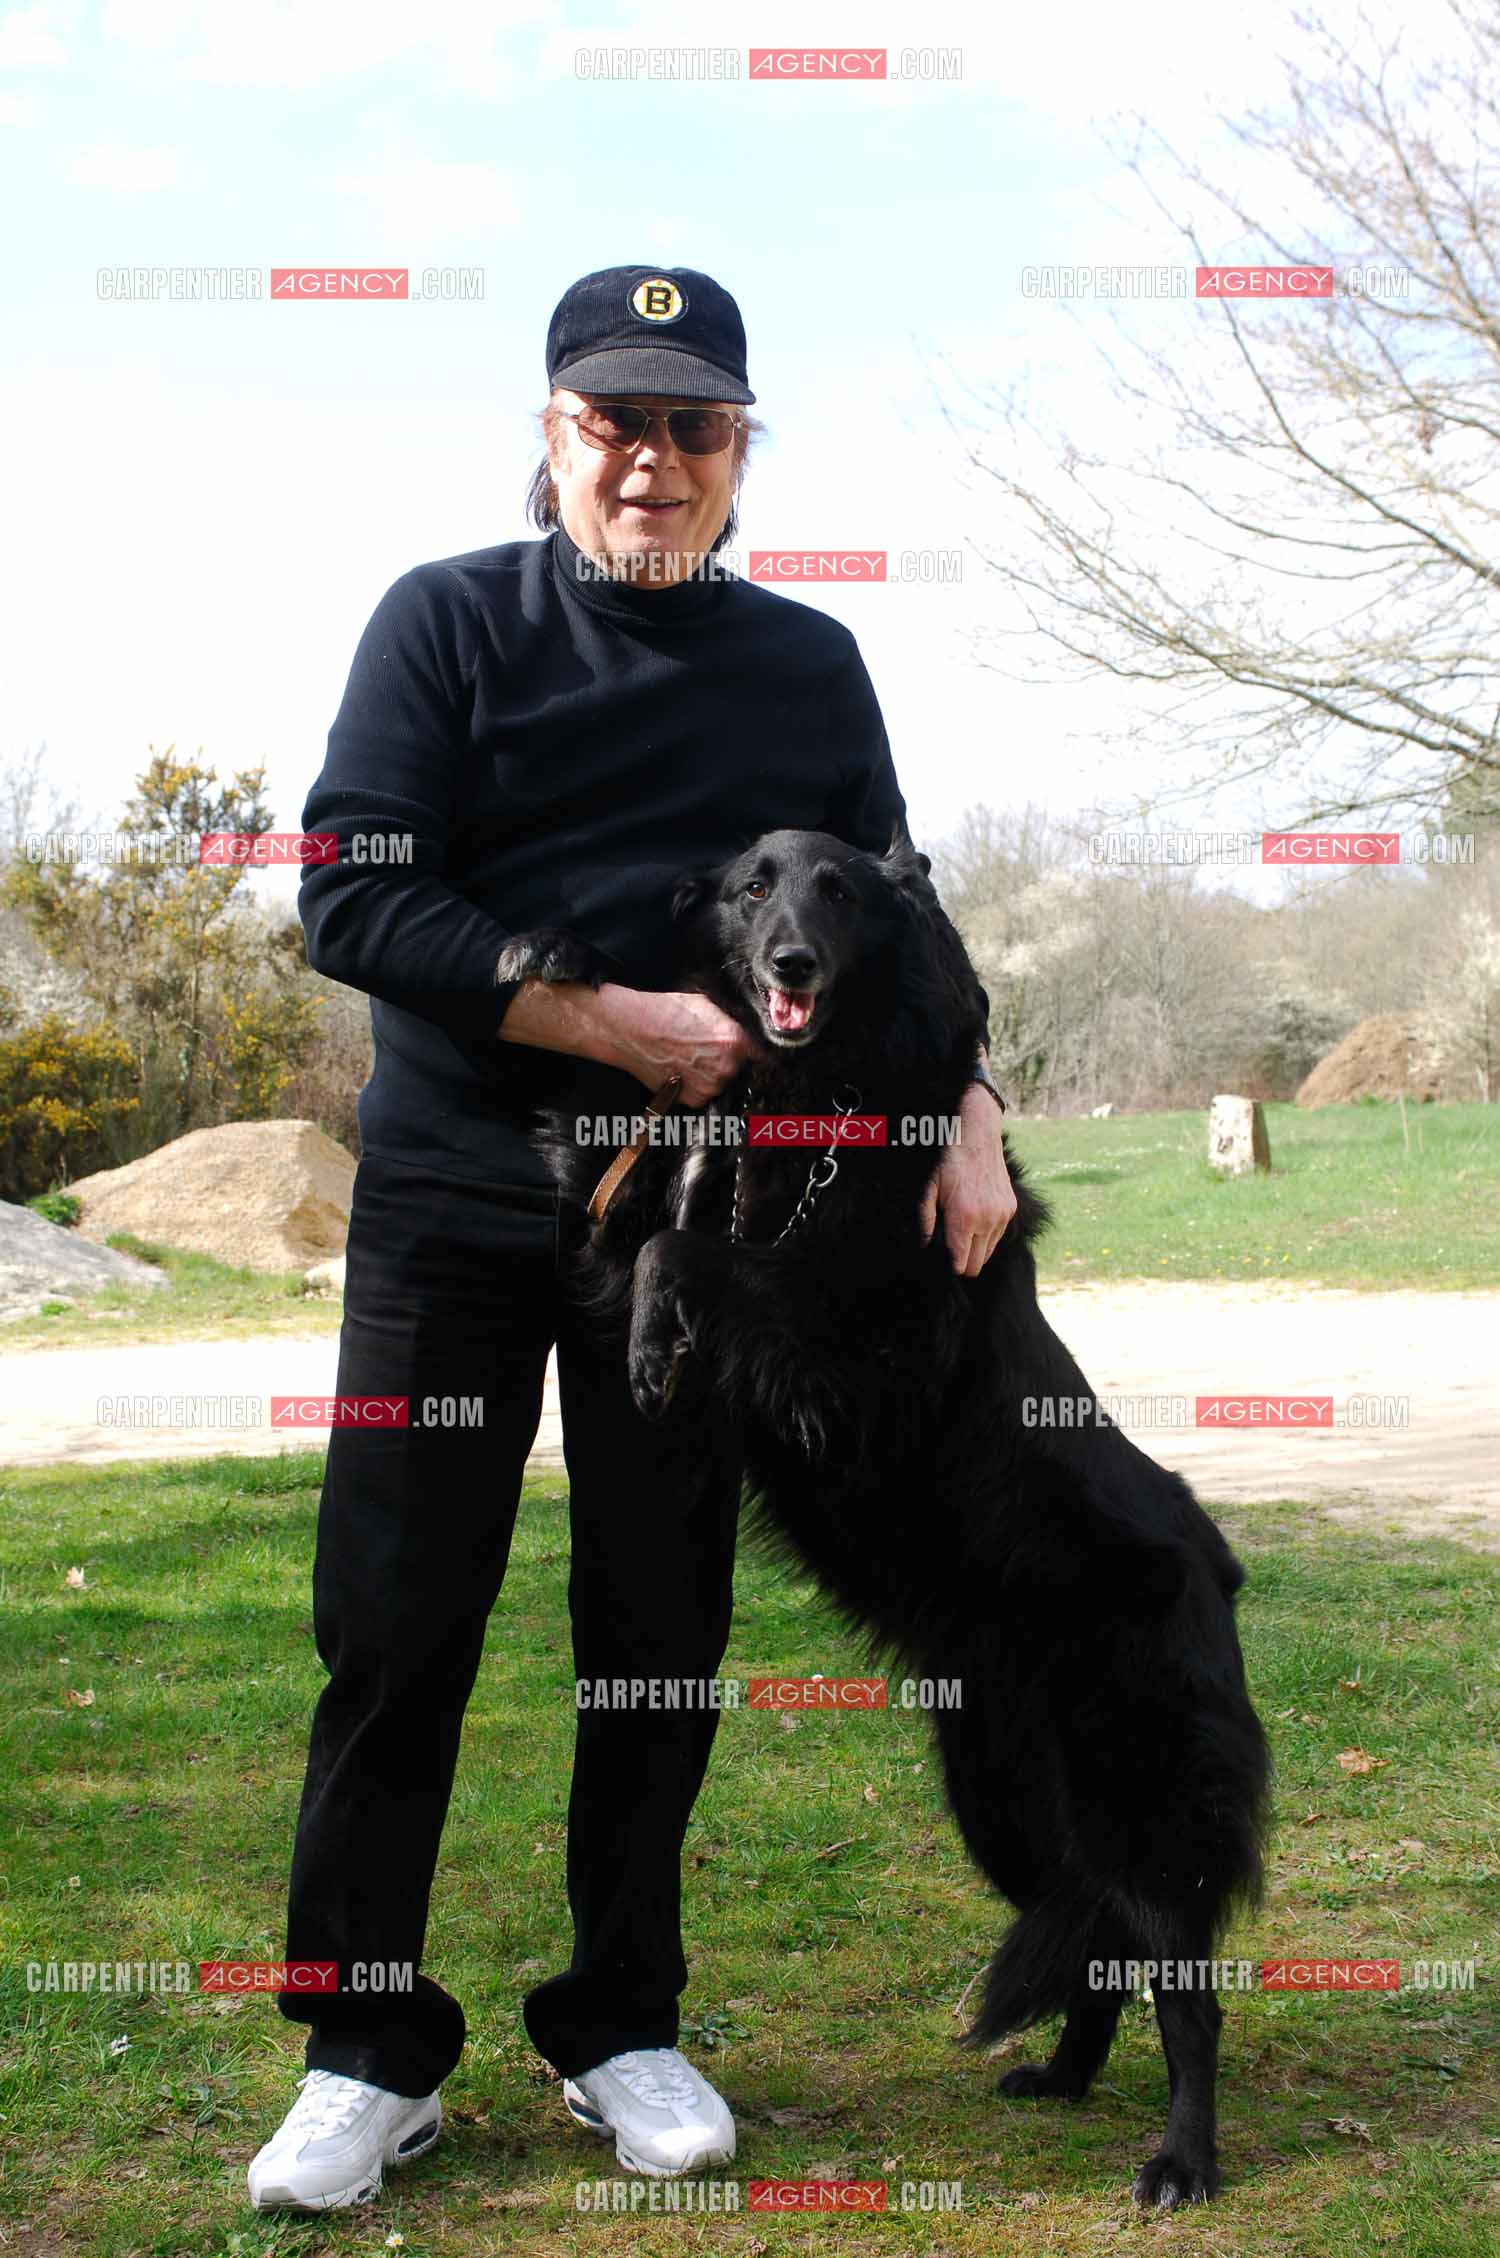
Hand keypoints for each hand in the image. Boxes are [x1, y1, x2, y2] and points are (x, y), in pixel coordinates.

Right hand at [598, 984, 762, 1106]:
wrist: (632, 1029)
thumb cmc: (666, 1012)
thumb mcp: (708, 1005)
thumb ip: (732, 1022)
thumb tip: (747, 1030)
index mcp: (736, 1042)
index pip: (763, 1056)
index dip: (757, 1055)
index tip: (754, 1055)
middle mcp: (727, 1068)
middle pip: (739, 1071)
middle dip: (729, 1062)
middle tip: (706, 1050)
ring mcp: (709, 1087)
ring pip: (720, 1084)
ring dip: (711, 1075)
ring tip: (689, 1058)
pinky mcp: (691, 1099)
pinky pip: (702, 1094)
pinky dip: (694, 1086)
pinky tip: (680, 1069)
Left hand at [920, 1085, 1016, 1276]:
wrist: (977, 1134)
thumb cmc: (948, 1160)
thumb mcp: (928, 1188)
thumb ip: (925, 1220)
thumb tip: (925, 1245)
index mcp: (965, 1217)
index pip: (960, 1262)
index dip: (949, 1265)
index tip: (940, 1259)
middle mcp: (987, 1219)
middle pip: (976, 1264)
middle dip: (961, 1261)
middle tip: (948, 1249)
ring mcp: (1002, 1214)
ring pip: (988, 1252)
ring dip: (975, 1249)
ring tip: (960, 1233)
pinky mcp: (1010, 1208)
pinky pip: (998, 1236)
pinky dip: (986, 1236)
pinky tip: (973, 1222)